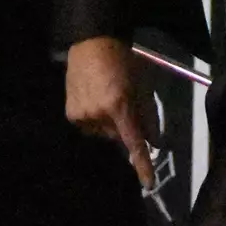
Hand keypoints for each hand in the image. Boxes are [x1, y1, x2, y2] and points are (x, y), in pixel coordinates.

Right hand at [66, 36, 154, 186]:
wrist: (93, 42)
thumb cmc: (123, 60)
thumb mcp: (141, 85)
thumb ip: (147, 115)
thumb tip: (154, 140)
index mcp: (118, 105)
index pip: (133, 141)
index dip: (141, 163)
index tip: (148, 182)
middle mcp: (98, 114)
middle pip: (118, 135)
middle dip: (124, 125)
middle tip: (124, 103)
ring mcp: (82, 115)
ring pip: (103, 132)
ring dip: (108, 122)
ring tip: (107, 96)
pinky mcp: (71, 114)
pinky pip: (89, 126)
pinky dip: (95, 118)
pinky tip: (94, 98)